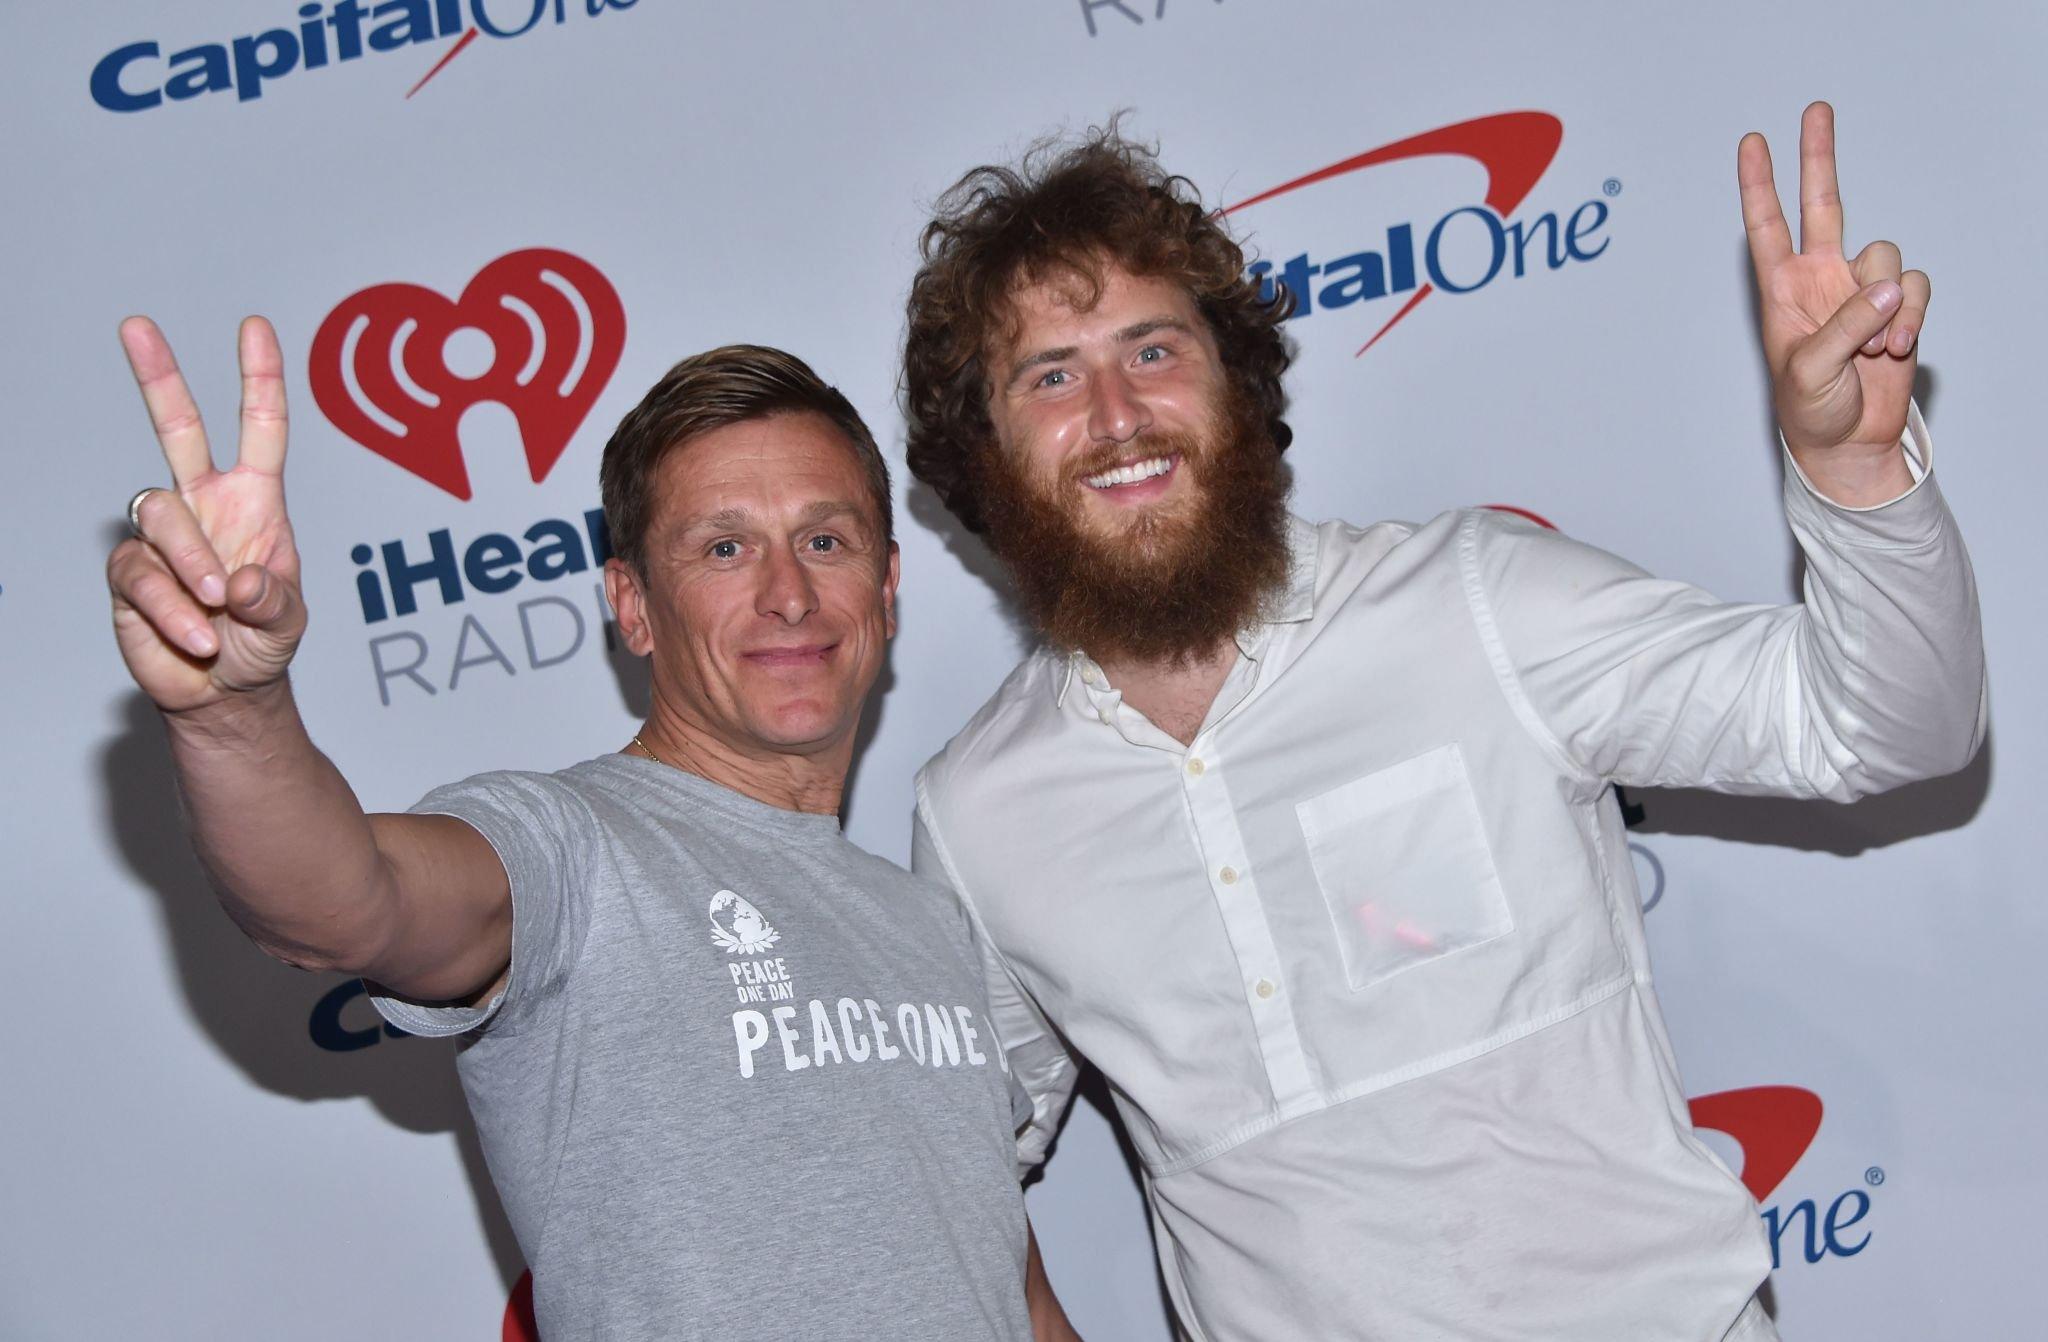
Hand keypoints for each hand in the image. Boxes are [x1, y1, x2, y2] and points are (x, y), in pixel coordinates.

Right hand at [107, 316, 305, 715]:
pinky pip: (141, 575)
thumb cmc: (263, 643)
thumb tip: (241, 580)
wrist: (224, 692)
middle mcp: (205, 507)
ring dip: (190, 565)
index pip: (259, 430)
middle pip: (176, 427)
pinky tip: (195, 636)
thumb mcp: (288, 623)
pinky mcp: (130, 571)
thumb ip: (275, 601)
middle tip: (136, 324)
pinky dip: (172, 609)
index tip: (254, 328)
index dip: (259, 379)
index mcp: (255, 503)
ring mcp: (164, 536)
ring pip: (161, 515)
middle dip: (158, 375)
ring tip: (215, 611)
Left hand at [1740, 102, 1926, 497]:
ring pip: (1884, 257)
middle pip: (1823, 204)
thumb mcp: (1810, 371)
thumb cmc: (1810, 411)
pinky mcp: (1896, 307)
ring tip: (1875, 349)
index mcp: (1782, 291)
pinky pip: (1913, 288)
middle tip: (1816, 110)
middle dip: (1819, 158)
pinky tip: (1895, 350)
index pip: (1767, 226)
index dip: (1760, 184)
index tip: (1752, 142)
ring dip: (1887, 304)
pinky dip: (1911, 316)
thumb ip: (1844, 326)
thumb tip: (1883, 287)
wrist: (1849, 442)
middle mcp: (1820, 280)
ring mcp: (1859, 291)